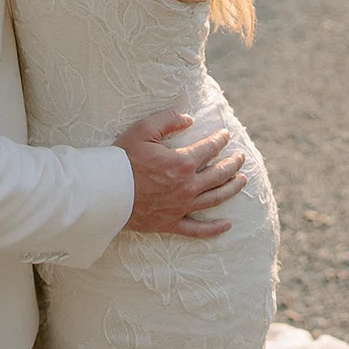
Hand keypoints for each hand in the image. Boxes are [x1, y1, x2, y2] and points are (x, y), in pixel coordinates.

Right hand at [116, 109, 245, 238]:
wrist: (106, 192)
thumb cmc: (123, 159)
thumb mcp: (143, 129)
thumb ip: (169, 120)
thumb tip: (189, 118)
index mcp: (182, 162)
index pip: (210, 149)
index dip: (220, 140)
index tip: (226, 135)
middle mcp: (187, 186)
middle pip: (219, 174)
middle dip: (233, 164)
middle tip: (241, 157)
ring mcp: (181, 207)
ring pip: (215, 199)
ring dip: (232, 189)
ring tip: (242, 181)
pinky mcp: (171, 223)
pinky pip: (198, 229)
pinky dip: (214, 229)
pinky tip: (227, 225)